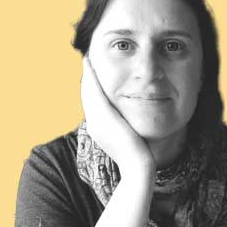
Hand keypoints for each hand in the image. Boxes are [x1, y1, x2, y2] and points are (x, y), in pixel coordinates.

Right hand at [81, 56, 154, 178]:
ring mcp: (96, 121)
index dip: (92, 90)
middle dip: (87, 80)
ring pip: (88, 93)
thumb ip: (128, 131)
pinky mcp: (103, 116)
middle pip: (87, 97)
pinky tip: (90, 65)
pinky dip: (91, 78)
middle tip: (87, 62)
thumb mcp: (131, 140)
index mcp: (99, 131)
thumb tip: (132, 127)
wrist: (138, 167)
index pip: (93, 106)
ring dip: (86, 75)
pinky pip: (94, 92)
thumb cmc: (140, 157)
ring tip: (87, 60)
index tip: (93, 77)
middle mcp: (94, 125)